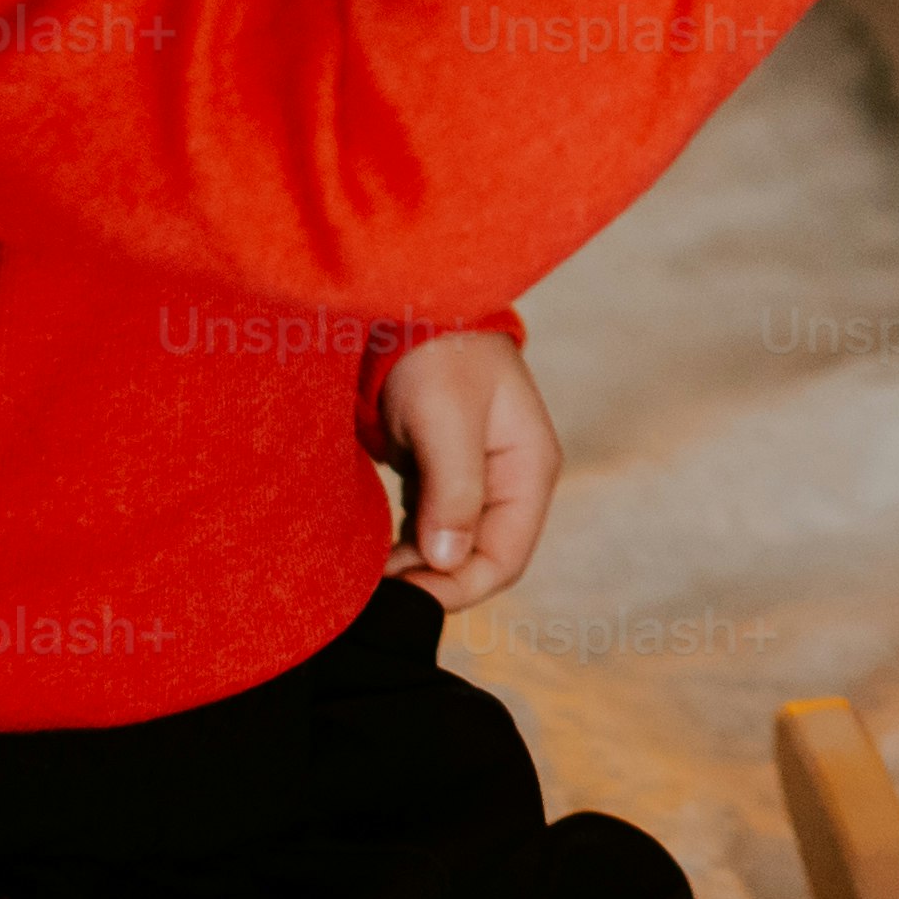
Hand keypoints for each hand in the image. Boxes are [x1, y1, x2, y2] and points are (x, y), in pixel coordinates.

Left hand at [375, 330, 559, 610]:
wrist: (412, 303)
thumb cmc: (436, 351)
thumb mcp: (446, 418)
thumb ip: (454, 490)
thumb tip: (447, 559)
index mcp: (529, 468)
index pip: (505, 559)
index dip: (457, 587)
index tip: (404, 595)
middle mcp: (511, 480)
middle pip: (481, 560)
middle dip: (433, 580)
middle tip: (377, 585)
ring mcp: (480, 478)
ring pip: (455, 548)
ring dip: (417, 566)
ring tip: (370, 570)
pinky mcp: (447, 472)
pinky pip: (434, 526)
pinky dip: (407, 543)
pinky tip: (375, 548)